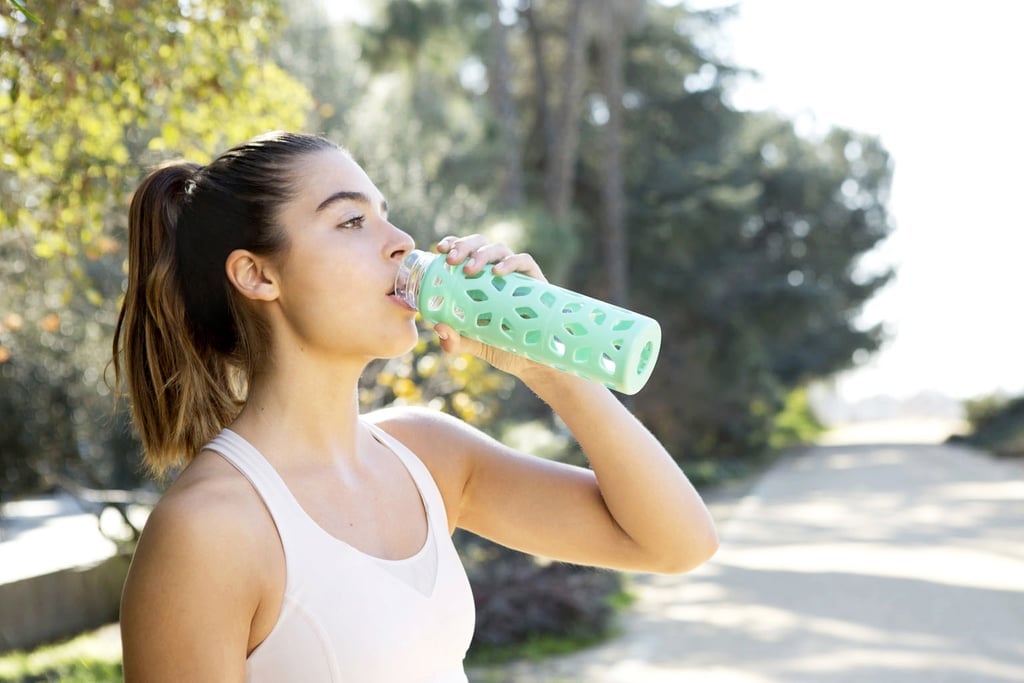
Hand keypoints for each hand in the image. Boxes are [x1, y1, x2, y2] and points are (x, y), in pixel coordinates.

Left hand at [433, 235, 549, 377]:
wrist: (532, 362)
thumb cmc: (502, 346)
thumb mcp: (473, 344)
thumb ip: (454, 340)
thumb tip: (439, 328)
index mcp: (479, 279)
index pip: (465, 251)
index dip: (453, 243)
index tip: (440, 250)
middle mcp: (496, 272)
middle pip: (480, 243)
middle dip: (464, 246)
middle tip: (451, 260)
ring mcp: (516, 276)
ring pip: (499, 249)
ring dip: (482, 254)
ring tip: (469, 270)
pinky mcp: (536, 282)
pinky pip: (524, 262)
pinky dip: (510, 262)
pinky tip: (497, 272)